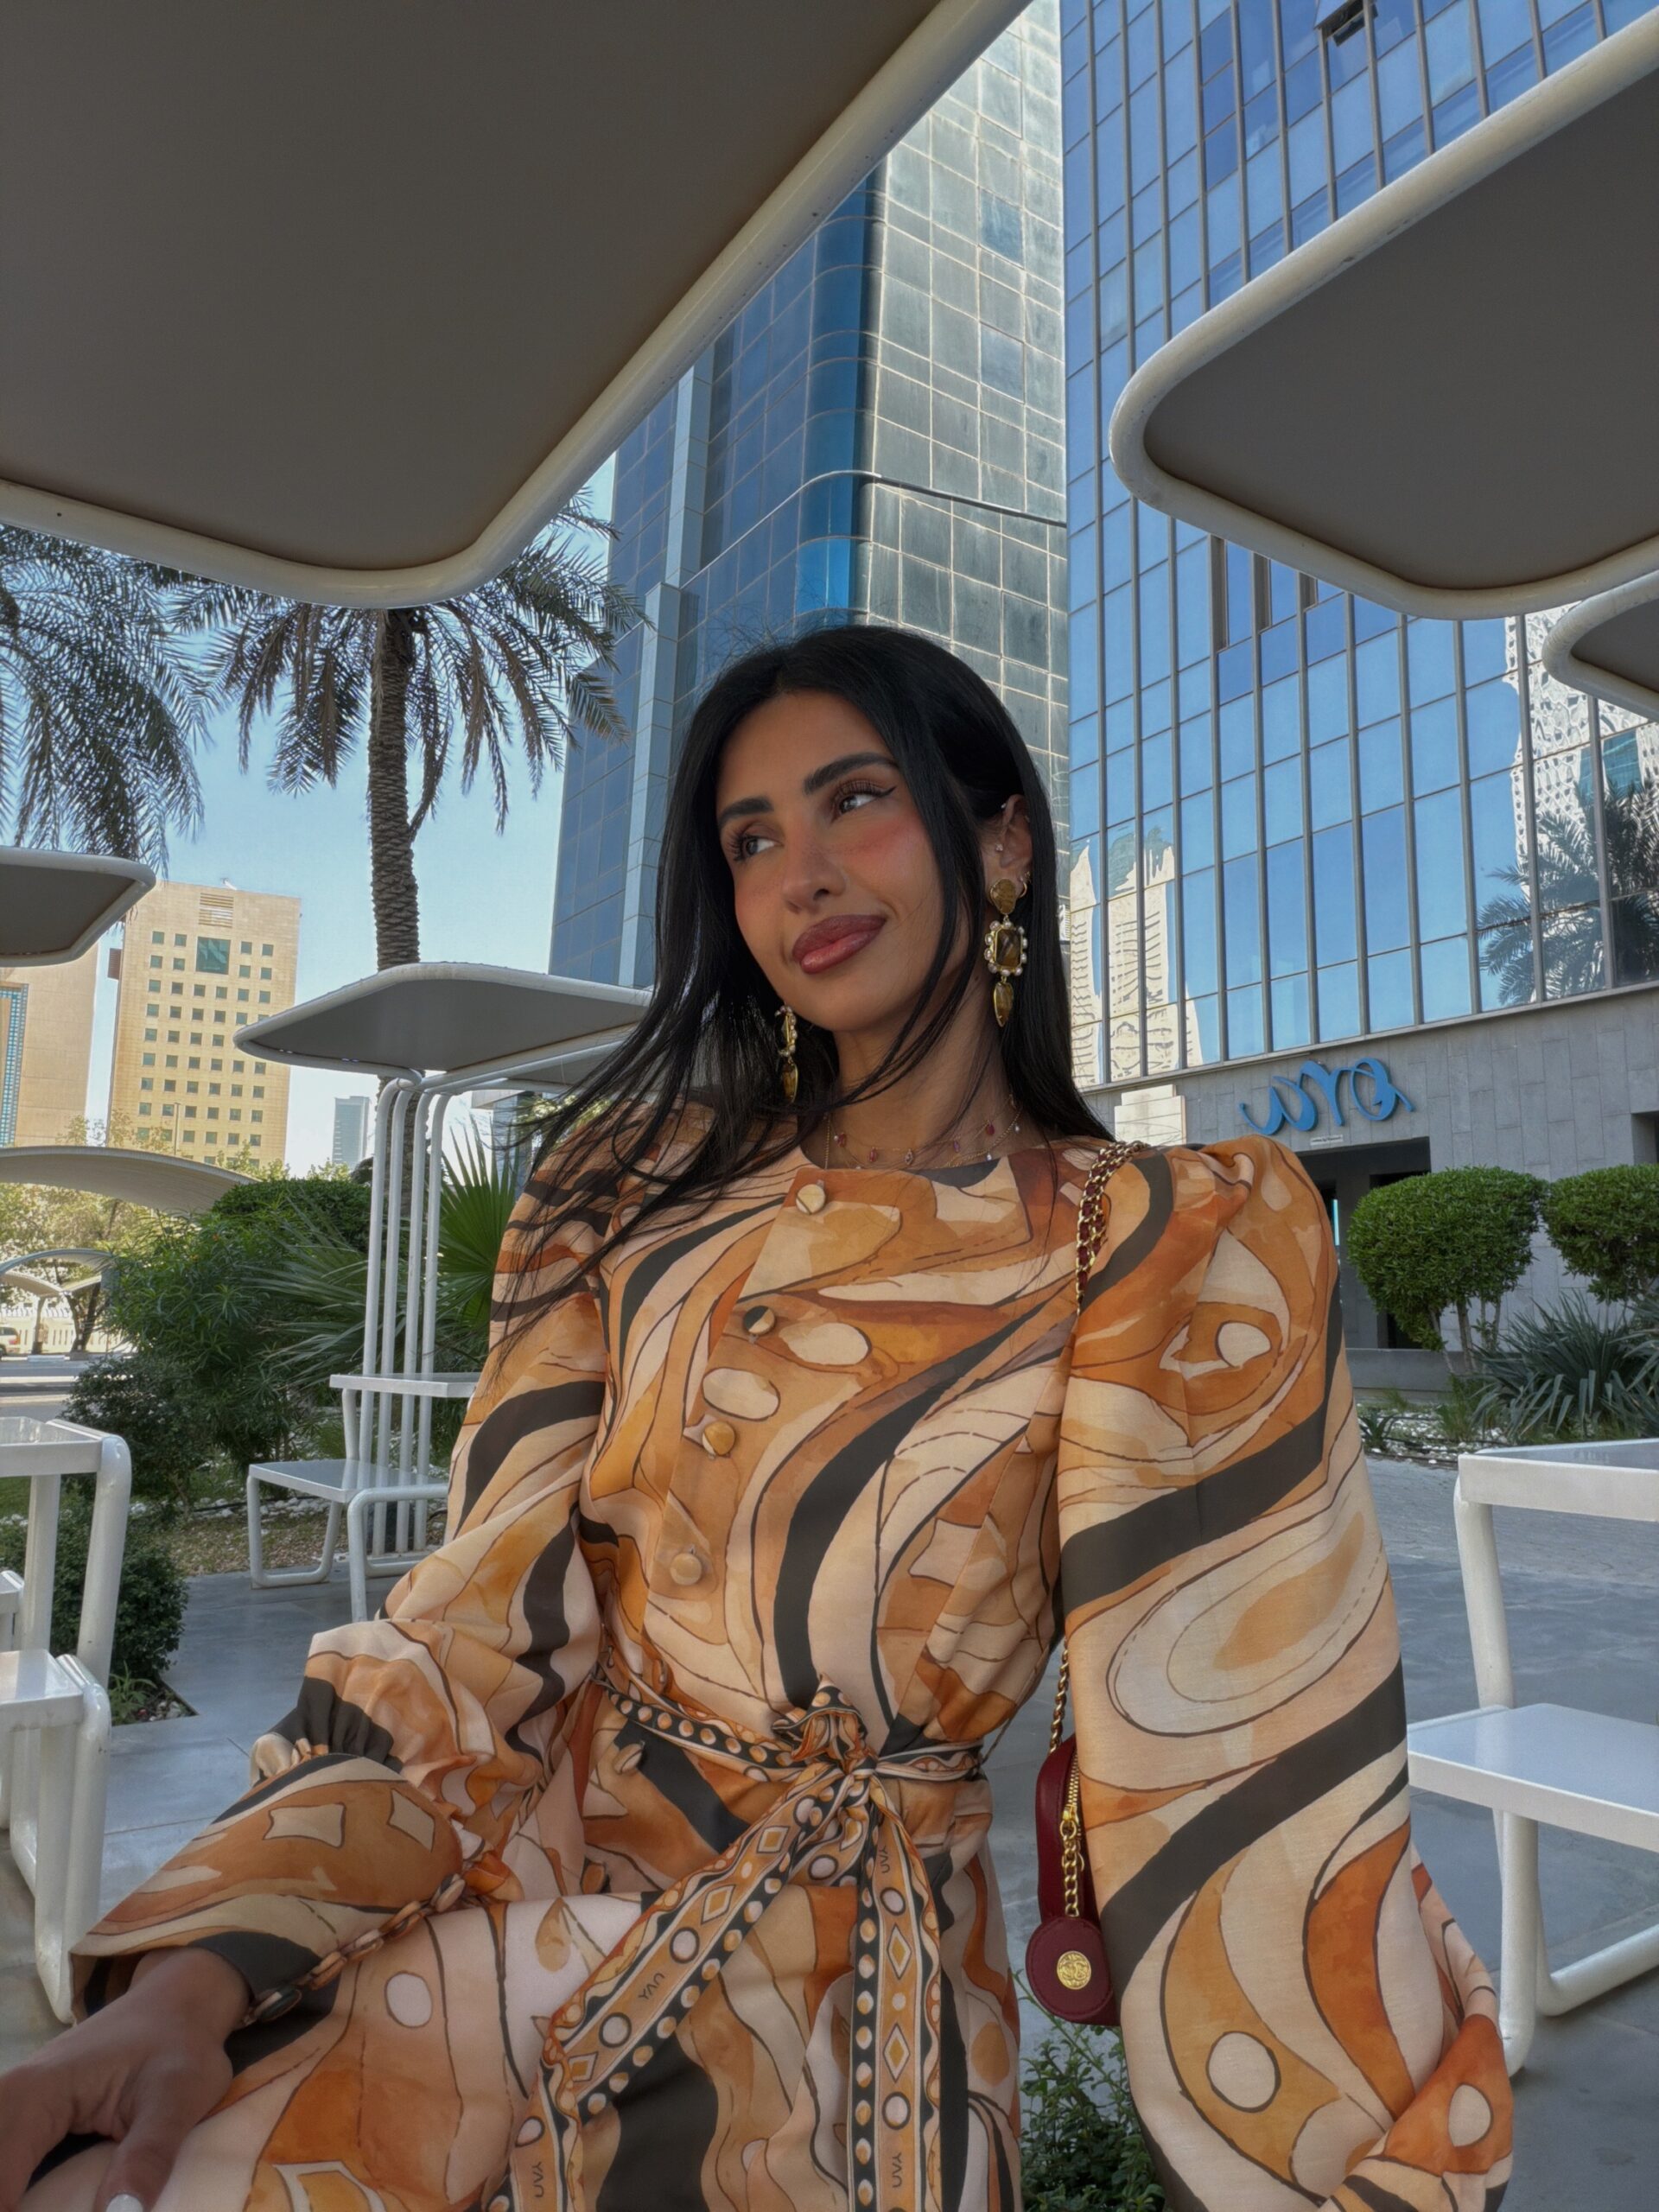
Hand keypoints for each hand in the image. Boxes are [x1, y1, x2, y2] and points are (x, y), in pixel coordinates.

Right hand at [0, 1949, 247, 2211]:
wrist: (179, 2004)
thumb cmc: (179, 2043)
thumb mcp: (177, 2097)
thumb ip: (147, 2156)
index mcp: (41, 2090)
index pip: (1, 2169)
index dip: (9, 2205)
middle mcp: (16, 2094)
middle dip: (8, 2199)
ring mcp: (17, 2104)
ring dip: (11, 2190)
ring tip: (34, 2209)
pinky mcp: (28, 2116)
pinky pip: (6, 2153)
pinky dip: (14, 2181)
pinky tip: (30, 2200)